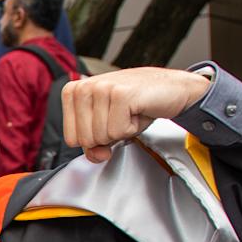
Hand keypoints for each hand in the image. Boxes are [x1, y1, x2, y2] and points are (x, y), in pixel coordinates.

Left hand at [62, 66, 214, 162]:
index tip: (108, 121)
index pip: (71, 138)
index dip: (94, 139)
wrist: (170, 88)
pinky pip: (118, 132)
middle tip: (121, 117)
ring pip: (101, 136)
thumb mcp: (108, 128)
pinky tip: (137, 111)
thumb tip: (96, 155)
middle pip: (85, 140)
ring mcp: (101, 88)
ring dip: (122, 131)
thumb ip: (93, 146)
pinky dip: (132, 128)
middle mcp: (84, 86)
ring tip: (129, 112)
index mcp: (73, 92)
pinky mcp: (120, 94)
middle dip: (108, 136)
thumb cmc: (137, 104)